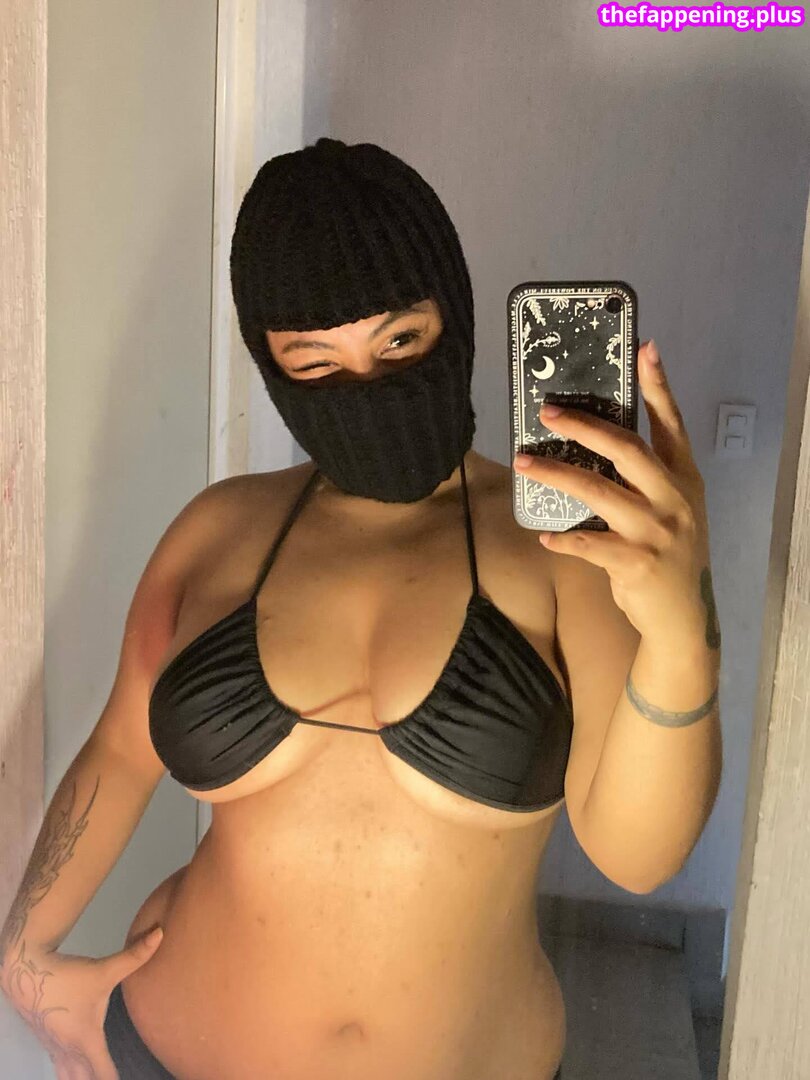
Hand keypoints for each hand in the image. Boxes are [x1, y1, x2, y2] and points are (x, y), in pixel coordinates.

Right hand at [1, 926, 163, 1079]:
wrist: (26, 972)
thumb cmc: (68, 976)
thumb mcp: (104, 969)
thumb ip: (134, 956)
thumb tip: (160, 934)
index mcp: (86, 1039)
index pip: (104, 1073)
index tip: (132, 1078)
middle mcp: (69, 1050)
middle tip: (114, 1077)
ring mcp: (55, 1048)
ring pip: (68, 1077)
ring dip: (82, 1079)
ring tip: (95, 1075)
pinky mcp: (46, 1042)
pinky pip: (60, 1066)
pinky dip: (70, 1072)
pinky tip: (78, 1064)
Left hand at [513, 339, 716, 643]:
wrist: (682, 615)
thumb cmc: (670, 553)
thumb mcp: (673, 508)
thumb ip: (648, 477)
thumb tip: (596, 441)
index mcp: (683, 477)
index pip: (672, 424)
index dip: (658, 386)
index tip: (645, 348)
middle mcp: (673, 497)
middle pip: (627, 449)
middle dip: (585, 426)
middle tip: (548, 412)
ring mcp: (655, 530)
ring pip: (597, 491)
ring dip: (556, 474)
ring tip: (524, 462)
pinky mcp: (634, 562)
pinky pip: (588, 544)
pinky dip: (564, 540)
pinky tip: (545, 536)